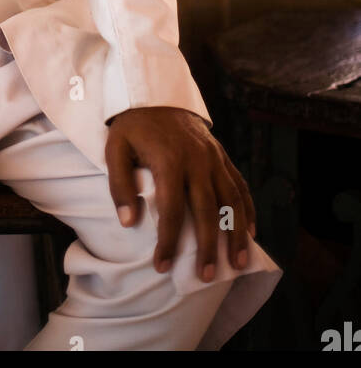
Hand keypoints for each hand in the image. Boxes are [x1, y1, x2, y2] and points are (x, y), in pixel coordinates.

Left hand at [105, 107, 255, 282]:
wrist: (155, 91)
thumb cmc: (133, 126)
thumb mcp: (115, 148)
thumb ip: (120, 185)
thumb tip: (128, 222)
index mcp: (169, 161)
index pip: (172, 210)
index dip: (168, 241)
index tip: (162, 266)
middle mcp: (197, 161)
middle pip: (207, 210)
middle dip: (209, 246)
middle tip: (206, 276)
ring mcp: (213, 157)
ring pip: (231, 200)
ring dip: (236, 233)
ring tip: (238, 263)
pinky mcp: (222, 154)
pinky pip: (240, 184)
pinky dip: (248, 209)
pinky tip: (251, 232)